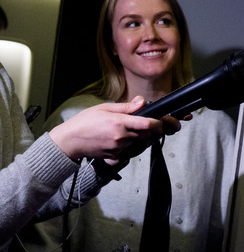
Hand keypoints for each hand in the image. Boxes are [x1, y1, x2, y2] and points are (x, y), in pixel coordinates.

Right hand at [49, 96, 181, 161]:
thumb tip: (142, 102)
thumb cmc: (84, 122)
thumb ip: (126, 107)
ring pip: (141, 144)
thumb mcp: (104, 108)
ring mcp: (118, 148)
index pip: (148, 124)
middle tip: (154, 125)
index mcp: (119, 123)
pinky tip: (129, 140)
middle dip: (154, 130)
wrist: (69, 142)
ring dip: (145, 138)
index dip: (159, 123)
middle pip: (148, 135)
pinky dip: (134, 146)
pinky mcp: (115, 156)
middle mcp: (121, 137)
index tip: (161, 120)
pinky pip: (131, 151)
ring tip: (141, 131)